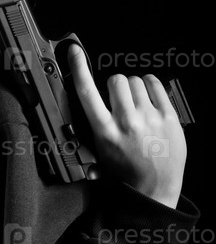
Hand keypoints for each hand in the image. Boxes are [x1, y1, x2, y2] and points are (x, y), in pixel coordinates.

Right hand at [68, 44, 186, 208]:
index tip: (74, 52)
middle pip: (116, 80)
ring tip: (137, 105)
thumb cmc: (126, 173)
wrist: (154, 191)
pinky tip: (148, 98)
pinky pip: (155, 84)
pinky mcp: (168, 117)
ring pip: (135, 80)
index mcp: (105, 131)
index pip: (87, 92)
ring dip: (133, 88)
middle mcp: (126, 122)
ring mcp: (149, 118)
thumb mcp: (100, 152)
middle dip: (116, 87)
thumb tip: (87, 96)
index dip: (78, 68)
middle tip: (120, 102)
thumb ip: (93, 125)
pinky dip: (150, 85)